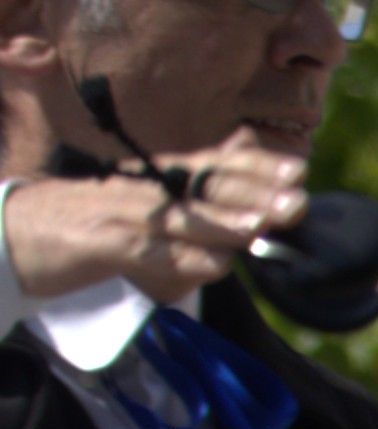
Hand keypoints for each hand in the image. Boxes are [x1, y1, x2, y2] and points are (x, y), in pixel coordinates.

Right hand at [5, 145, 300, 309]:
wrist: (14, 230)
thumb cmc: (88, 219)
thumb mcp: (144, 199)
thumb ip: (194, 190)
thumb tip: (247, 170)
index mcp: (156, 176)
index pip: (214, 164)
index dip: (256, 165)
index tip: (298, 170)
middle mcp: (144, 189)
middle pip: (205, 187)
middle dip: (254, 194)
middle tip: (298, 202)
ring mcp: (122, 215)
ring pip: (180, 217)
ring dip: (222, 222)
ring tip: (260, 226)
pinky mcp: (100, 245)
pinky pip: (146, 252)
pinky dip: (179, 258)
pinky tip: (212, 264)